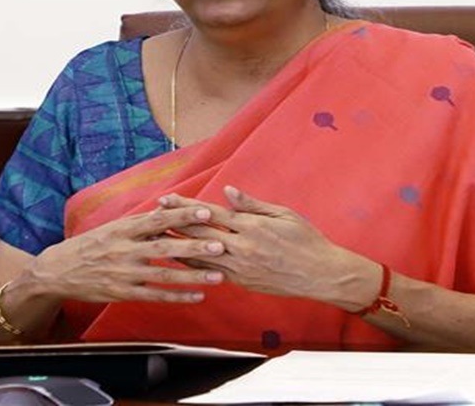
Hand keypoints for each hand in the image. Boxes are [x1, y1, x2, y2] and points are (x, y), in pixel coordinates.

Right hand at [27, 205, 226, 303]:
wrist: (58, 271)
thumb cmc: (90, 245)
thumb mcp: (112, 227)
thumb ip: (140, 221)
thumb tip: (167, 207)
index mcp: (123, 229)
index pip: (158, 219)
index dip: (183, 215)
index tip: (206, 212)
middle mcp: (124, 250)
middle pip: (164, 247)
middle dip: (194, 246)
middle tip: (220, 245)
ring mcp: (124, 273)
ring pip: (164, 275)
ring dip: (192, 276)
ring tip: (218, 276)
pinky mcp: (122, 293)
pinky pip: (154, 296)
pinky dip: (177, 297)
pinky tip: (197, 296)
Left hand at [157, 186, 376, 307]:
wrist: (321, 274)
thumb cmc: (306, 240)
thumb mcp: (283, 214)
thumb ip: (252, 204)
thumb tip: (229, 192)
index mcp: (252, 227)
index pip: (211, 213)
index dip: (187, 206)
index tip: (168, 198)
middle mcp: (242, 248)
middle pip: (201, 233)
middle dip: (175, 222)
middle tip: (153, 214)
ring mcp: (240, 268)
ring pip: (201, 256)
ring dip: (177, 245)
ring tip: (157, 238)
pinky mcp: (242, 282)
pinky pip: (211, 273)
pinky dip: (193, 266)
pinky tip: (178, 261)